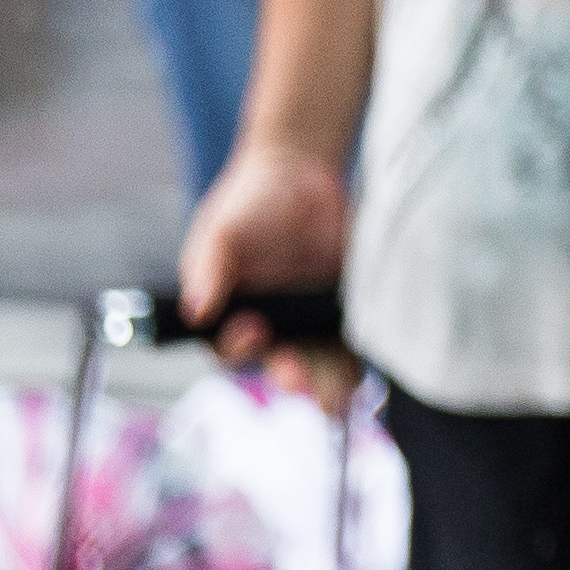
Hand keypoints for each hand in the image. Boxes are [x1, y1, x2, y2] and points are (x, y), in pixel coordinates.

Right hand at [180, 142, 359, 408]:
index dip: (241, 349)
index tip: (255, 331)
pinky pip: (357, 341)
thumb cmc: (249, 204)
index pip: (232, 349)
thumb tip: (197, 312)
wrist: (302, 174)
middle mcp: (274, 328)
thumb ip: (208, 269)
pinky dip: (364, 355)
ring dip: (331, 384)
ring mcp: (313, 321)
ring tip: (339, 395)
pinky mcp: (348, 310)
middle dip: (294, 379)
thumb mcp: (221, 232)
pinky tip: (372, 361)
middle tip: (302, 383)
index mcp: (233, 317)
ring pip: (323, 364)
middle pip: (282, 367)